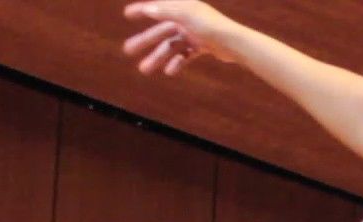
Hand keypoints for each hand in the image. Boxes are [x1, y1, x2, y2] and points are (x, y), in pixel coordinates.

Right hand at [122, 2, 243, 74]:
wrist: (236, 43)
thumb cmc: (211, 26)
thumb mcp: (186, 15)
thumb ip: (166, 10)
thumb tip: (148, 8)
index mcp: (182, 8)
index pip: (157, 7)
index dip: (142, 9)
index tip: (127, 14)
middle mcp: (187, 19)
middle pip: (161, 31)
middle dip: (144, 41)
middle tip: (127, 50)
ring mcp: (195, 33)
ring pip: (171, 46)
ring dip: (157, 58)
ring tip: (143, 70)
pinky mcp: (203, 46)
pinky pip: (185, 55)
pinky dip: (177, 63)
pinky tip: (169, 72)